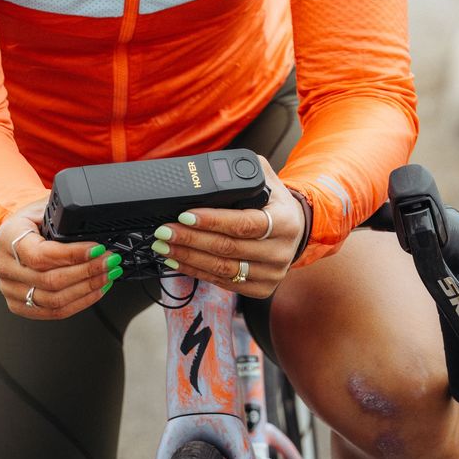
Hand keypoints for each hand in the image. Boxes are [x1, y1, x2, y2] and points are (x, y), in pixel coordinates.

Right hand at [0, 199, 122, 319]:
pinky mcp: (19, 306)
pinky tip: (96, 290)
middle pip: (50, 281)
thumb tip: (94, 223)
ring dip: (87, 289)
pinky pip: (52, 312)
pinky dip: (79, 303)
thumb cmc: (29, 220)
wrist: (13, 235)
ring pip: (54, 300)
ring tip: (107, 275)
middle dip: (87, 272)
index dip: (73, 255)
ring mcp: (10, 290)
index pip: (41, 255)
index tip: (97, 250)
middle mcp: (5, 267)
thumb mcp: (42, 207)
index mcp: (8, 238)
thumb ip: (63, 215)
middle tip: (109, 262)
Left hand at [149, 157, 304, 297]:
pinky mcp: (260, 289)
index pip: (243, 224)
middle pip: (228, 249)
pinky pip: (223, 283)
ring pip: (222, 269)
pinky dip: (196, 272)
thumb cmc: (274, 201)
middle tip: (164, 231)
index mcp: (285, 222)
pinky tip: (177, 262)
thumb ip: (244, 170)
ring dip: (188, 258)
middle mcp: (280, 252)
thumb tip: (213, 169)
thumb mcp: (267, 178)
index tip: (184, 215)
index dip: (212, 221)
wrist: (295, 229)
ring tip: (164, 247)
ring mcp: (271, 274)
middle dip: (190, 239)